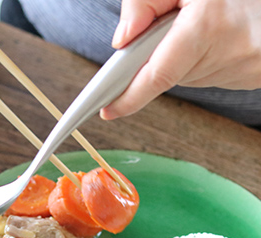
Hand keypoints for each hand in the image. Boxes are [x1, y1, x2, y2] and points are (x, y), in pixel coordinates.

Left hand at [101, 0, 260, 119]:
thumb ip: (144, 3)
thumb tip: (122, 41)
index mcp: (209, 25)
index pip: (156, 76)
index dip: (128, 97)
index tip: (107, 111)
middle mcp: (233, 50)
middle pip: (170, 75)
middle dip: (159, 57)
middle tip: (171, 29)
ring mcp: (247, 67)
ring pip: (191, 76)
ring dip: (185, 58)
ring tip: (205, 26)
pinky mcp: (256, 75)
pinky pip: (214, 75)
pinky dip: (206, 60)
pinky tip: (220, 37)